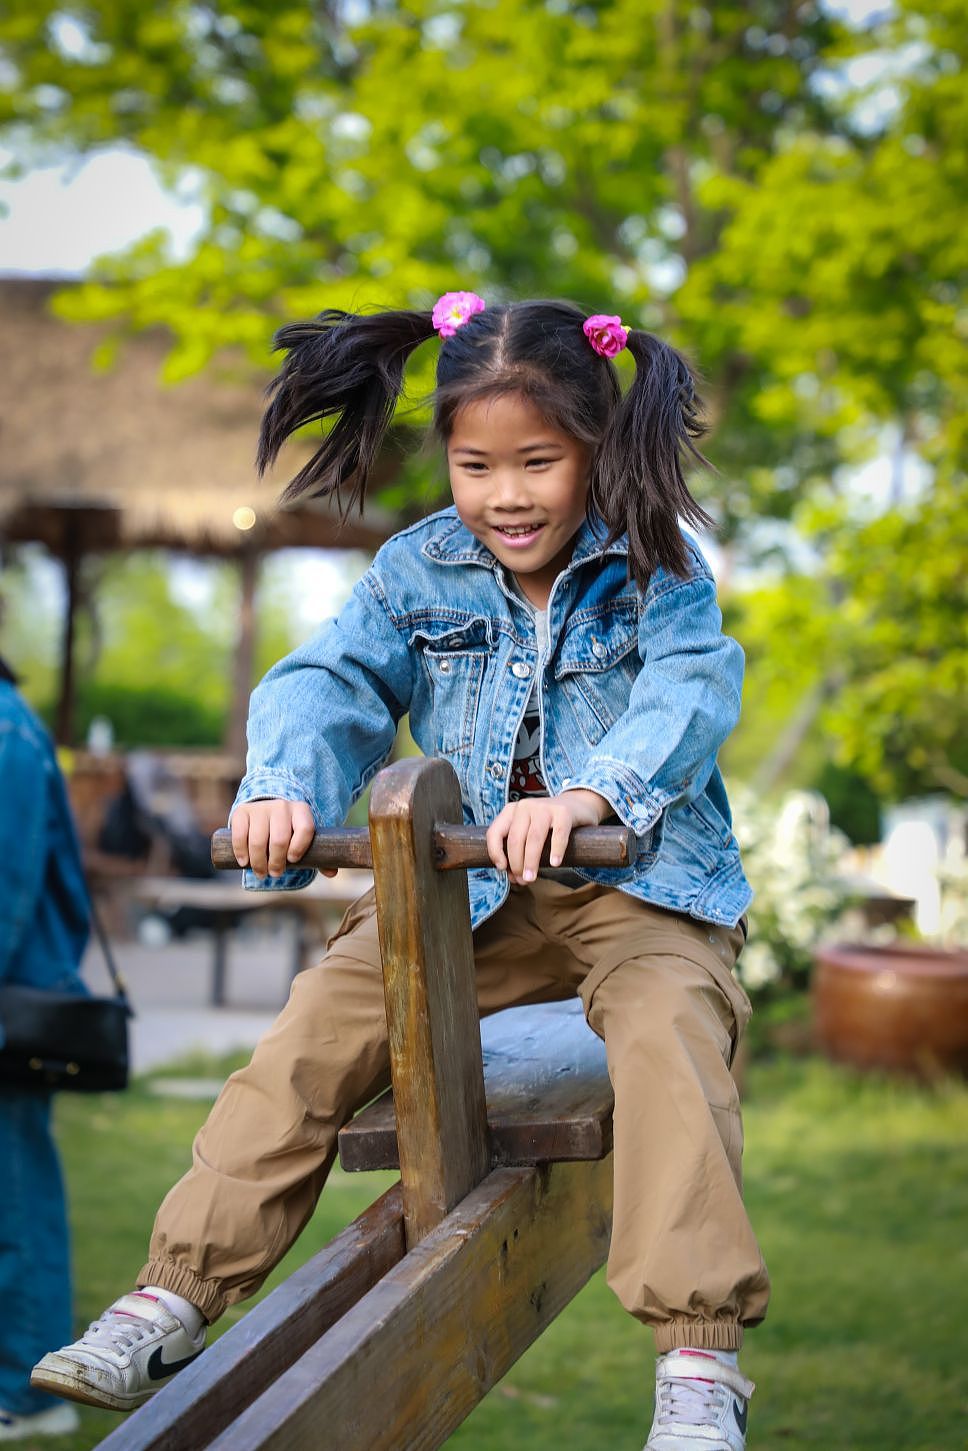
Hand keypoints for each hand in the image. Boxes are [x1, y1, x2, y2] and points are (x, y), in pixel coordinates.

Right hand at [230, 799, 336, 878]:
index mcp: (301, 811)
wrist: (266, 811)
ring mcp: (261, 808)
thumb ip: (318, 855)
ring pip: (258, 840)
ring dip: (258, 862)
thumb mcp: (305, 839)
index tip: (293, 860)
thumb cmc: (290, 831)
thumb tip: (332, 872)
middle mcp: (281, 806)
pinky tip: (244, 862)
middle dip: (276, 862)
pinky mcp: (242, 812)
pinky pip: (240, 835)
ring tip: (261, 872)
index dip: (300, 847)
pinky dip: (241, 852)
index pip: (305, 829)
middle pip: (280, 839)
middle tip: (274, 873)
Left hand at [485, 790, 610, 884]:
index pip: (495, 832)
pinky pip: (558, 834)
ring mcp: (544, 807)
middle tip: (522, 880)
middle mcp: (525, 806)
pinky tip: (555, 863)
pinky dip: (556, 851)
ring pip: (534, 838)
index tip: (502, 869)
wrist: (576, 806)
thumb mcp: (527, 831)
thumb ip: (519, 851)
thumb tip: (514, 877)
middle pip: (515, 839)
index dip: (495, 852)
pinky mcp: (563, 812)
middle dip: (516, 863)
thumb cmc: (548, 826)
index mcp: (511, 811)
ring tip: (532, 878)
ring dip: (531, 862)